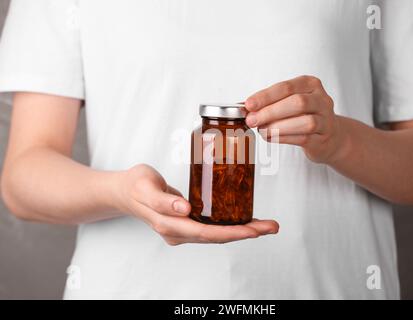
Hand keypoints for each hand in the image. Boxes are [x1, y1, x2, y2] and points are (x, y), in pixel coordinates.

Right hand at [114, 164, 278, 245]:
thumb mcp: (145, 187)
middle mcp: (179, 232)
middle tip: (271, 226)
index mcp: (169, 226)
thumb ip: (163, 201)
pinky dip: (231, 224)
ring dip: (242, 230)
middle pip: (217, 237)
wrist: (124, 191)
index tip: (253, 230)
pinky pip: (213, 227)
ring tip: (265, 224)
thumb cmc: (135, 186)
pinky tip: (245, 218)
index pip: (206, 233)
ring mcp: (183, 230)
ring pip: (217, 234)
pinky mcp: (187, 223)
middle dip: (246, 233)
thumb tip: (185, 210)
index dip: (232, 233)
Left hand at [245, 75, 347, 163]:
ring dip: (278, 126)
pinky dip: (283, 138)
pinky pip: (304, 138)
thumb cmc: (304, 115)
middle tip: (252, 120)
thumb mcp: (290, 102)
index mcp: (310, 85)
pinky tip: (270, 137)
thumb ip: (271, 103)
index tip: (249, 105)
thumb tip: (247, 109)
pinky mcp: (323, 138)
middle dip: (270, 112)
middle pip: (297, 102)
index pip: (286, 87)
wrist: (330, 136)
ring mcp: (326, 119)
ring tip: (261, 130)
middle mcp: (321, 100)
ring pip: (304, 122)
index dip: (265, 96)